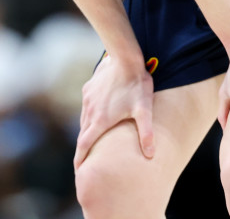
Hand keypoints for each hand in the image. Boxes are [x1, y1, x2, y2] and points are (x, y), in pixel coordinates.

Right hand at [73, 54, 154, 169]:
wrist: (125, 58)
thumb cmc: (137, 85)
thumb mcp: (145, 110)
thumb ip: (147, 133)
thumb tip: (151, 155)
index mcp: (100, 120)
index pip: (84, 145)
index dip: (80, 160)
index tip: (78, 171)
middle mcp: (90, 111)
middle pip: (83, 135)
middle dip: (83, 148)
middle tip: (86, 160)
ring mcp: (87, 99)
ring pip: (84, 120)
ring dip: (87, 131)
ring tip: (92, 140)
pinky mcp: (88, 88)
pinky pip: (86, 106)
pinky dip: (89, 115)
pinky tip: (97, 114)